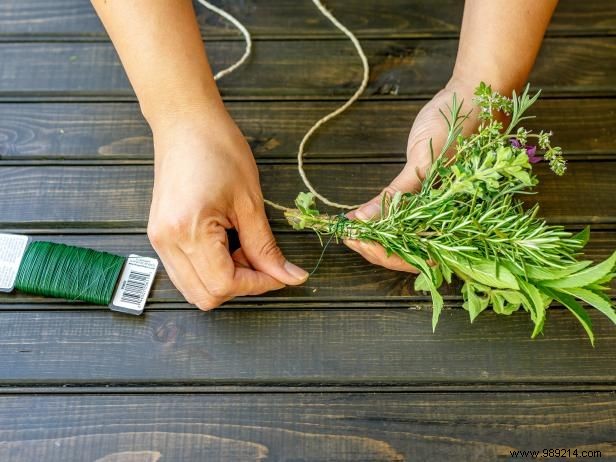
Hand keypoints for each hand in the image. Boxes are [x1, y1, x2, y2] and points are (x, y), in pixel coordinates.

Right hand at [147, 108, 308, 309]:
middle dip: (241, 285)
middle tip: (262, 260)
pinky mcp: (160, 236)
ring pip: (194, 289)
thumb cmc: (218, 149)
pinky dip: (211, 270)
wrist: (186, 123)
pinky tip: (226, 246)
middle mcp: (166, 242)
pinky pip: (186, 272)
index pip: (224, 285)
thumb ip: (266, 247)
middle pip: (206, 296)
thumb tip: (289, 277)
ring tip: (242, 248)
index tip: (280, 272)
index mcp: (188, 231)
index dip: (258, 284)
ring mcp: (159, 241)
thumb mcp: (250, 202)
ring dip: (225, 280)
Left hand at [344, 79, 479, 271]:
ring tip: (350, 228)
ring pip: (402, 239)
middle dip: (374, 247)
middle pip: (407, 253)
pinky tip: (360, 218)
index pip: (415, 255)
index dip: (382, 252)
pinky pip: (403, 217)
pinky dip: (380, 219)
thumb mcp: (425, 162)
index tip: (354, 239)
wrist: (473, 96)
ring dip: (374, 237)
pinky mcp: (429, 198)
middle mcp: (451, 224)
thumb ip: (398, 195)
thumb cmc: (458, 126)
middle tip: (345, 233)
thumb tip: (363, 220)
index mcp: (460, 222)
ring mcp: (440, 212)